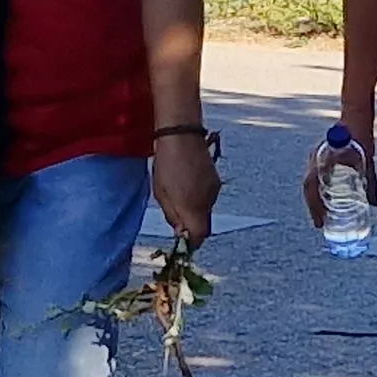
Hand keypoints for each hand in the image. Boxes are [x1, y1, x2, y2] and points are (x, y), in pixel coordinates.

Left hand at [152, 131, 220, 247]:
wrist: (181, 134)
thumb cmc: (166, 163)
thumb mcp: (161, 194)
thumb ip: (173, 216)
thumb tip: (180, 232)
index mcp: (193, 207)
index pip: (198, 237)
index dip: (189, 243)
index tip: (179, 239)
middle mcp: (208, 201)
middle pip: (202, 225)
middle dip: (190, 225)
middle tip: (174, 214)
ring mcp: (214, 190)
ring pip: (205, 210)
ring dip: (193, 210)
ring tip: (177, 193)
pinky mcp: (215, 180)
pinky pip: (208, 197)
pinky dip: (198, 197)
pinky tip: (186, 183)